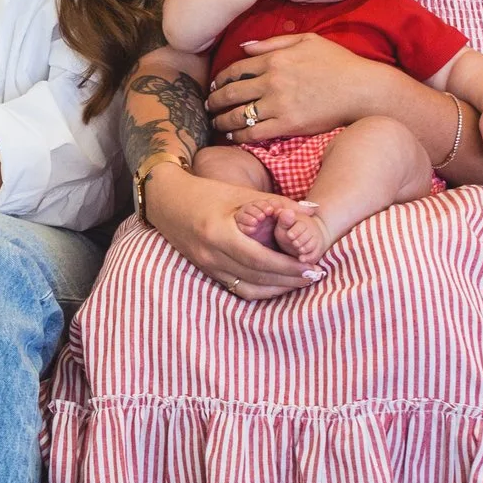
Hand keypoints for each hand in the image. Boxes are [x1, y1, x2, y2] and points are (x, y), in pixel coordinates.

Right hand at [138, 161, 318, 300]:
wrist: (167, 202)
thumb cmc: (206, 193)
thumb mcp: (241, 193)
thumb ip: (277, 203)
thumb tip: (312, 211)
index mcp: (219, 232)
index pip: (259, 259)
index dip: (287, 266)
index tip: (312, 266)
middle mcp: (211, 254)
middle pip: (256, 277)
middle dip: (288, 279)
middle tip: (314, 276)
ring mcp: (207, 267)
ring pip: (248, 289)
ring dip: (277, 289)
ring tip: (300, 282)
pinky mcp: (207, 272)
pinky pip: (237, 289)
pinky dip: (260, 289)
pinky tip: (278, 284)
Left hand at [208, 33, 382, 143]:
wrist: (362, 90)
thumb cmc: (339, 63)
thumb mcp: (308, 40)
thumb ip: (274, 41)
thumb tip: (244, 47)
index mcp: (275, 58)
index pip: (236, 69)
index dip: (221, 79)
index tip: (215, 86)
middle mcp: (272, 81)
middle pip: (231, 93)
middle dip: (215, 101)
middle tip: (208, 107)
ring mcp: (279, 104)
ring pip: (238, 114)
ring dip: (221, 120)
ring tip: (216, 123)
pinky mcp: (288, 125)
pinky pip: (254, 132)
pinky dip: (239, 135)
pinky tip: (233, 136)